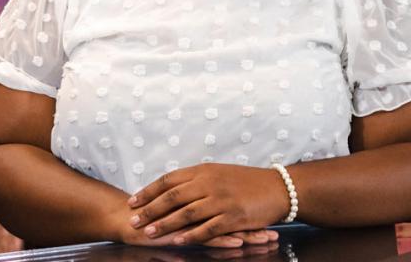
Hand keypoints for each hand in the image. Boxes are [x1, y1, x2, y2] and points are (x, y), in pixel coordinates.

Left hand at [126, 164, 290, 245]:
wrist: (277, 187)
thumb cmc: (247, 181)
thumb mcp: (219, 172)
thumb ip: (196, 179)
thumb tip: (173, 187)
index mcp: (204, 170)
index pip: (169, 180)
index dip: (149, 191)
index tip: (132, 201)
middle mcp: (209, 183)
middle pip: (173, 197)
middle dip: (150, 209)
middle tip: (133, 220)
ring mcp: (221, 200)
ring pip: (186, 213)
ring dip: (165, 223)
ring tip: (149, 232)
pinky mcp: (233, 216)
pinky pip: (208, 228)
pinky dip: (192, 235)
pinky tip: (178, 240)